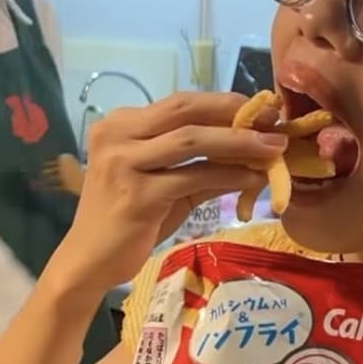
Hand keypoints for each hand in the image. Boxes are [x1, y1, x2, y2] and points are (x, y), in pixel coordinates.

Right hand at [53, 91, 283, 290]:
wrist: (89, 262)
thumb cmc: (129, 221)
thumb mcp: (169, 185)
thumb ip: (205, 165)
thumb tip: (258, 151)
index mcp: (122, 124)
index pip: (181, 102)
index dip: (224, 102)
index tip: (261, 109)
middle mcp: (117, 134)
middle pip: (186, 109)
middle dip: (234, 112)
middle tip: (273, 121)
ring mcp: (123, 163)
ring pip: (191, 139)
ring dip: (239, 141)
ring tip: (273, 147)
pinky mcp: (136, 194)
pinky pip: (192, 177)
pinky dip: (228, 174)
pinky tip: (252, 178)